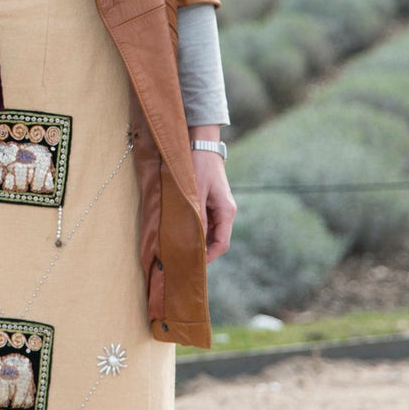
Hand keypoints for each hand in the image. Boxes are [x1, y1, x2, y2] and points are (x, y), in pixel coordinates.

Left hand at [189, 147, 236, 262]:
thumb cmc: (200, 165)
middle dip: (203, 250)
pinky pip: (206, 222)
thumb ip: (197, 216)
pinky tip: (183, 232)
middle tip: (183, 259)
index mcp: (226, 211)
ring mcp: (219, 208)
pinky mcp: (212, 203)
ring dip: (199, 240)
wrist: (202, 145)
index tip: (194, 264)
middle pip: (217, 240)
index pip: (221, 244)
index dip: (209, 256)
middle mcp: (226, 212)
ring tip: (181, 248)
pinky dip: (197, 229)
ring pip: (211, 232)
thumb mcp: (196, 191)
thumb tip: (194, 239)